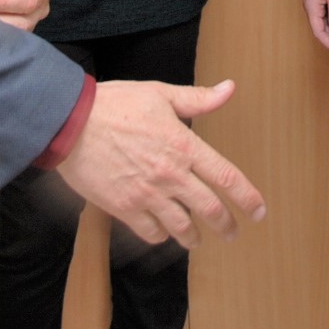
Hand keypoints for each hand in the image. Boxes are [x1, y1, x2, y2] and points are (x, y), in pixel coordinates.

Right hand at [55, 78, 266, 247]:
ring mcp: (147, 194)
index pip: (226, 177)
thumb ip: (198, 99)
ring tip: (197, 240)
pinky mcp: (124, 207)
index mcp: (183, 146)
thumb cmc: (115, 104)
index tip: (259, 212)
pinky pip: (151, 232)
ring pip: (182, 227)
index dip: (247, 198)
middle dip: (226, 225)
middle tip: (232, 233)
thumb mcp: (160, 94)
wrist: (70, 123)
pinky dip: (161, 236)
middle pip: (210, 210)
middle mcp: (170, 175)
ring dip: (194, 237)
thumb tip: (229, 89)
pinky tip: (163, 232)